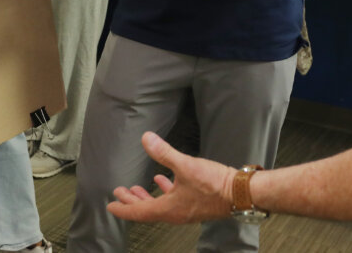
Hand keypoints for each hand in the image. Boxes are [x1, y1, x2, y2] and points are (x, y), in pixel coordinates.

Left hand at [107, 132, 235, 224]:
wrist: (241, 193)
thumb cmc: (214, 184)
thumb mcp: (186, 165)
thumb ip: (164, 152)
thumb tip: (146, 139)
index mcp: (169, 209)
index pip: (138, 212)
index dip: (123, 207)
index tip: (111, 205)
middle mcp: (175, 214)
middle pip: (147, 210)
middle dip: (132, 201)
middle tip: (120, 192)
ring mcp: (185, 211)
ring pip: (159, 207)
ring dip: (146, 197)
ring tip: (136, 188)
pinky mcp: (195, 205)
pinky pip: (173, 202)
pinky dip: (164, 192)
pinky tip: (164, 180)